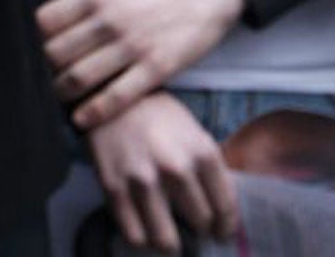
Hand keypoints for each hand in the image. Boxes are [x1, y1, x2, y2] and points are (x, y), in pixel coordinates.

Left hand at [38, 0, 245, 129]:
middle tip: (49, 80)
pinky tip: (82, 119)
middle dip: (46, 71)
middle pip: (55, 53)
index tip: (42, 52)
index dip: (39, 40)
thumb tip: (56, 33)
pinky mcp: (156, 68)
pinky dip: (93, 112)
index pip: (45, 22)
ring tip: (61, 100)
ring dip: (63, 94)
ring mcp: (132, 45)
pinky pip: (115, 97)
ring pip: (78, 77)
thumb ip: (89, 7)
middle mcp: (108, 19)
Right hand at [87, 92, 237, 253]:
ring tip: (170, 239)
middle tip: (194, 226)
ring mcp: (143, 180)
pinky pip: (134, 236)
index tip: (221, 231)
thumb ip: (208, 169)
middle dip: (200, 228)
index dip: (225, 225)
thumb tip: (222, 209)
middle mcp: (176, 168)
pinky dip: (142, 239)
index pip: (225, 208)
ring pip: (166, 241)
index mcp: (202, 152)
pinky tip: (144, 230)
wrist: (109, 93)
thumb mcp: (194, 132)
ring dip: (171, 244)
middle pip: (200, 223)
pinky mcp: (114, 188)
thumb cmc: (157, 114)